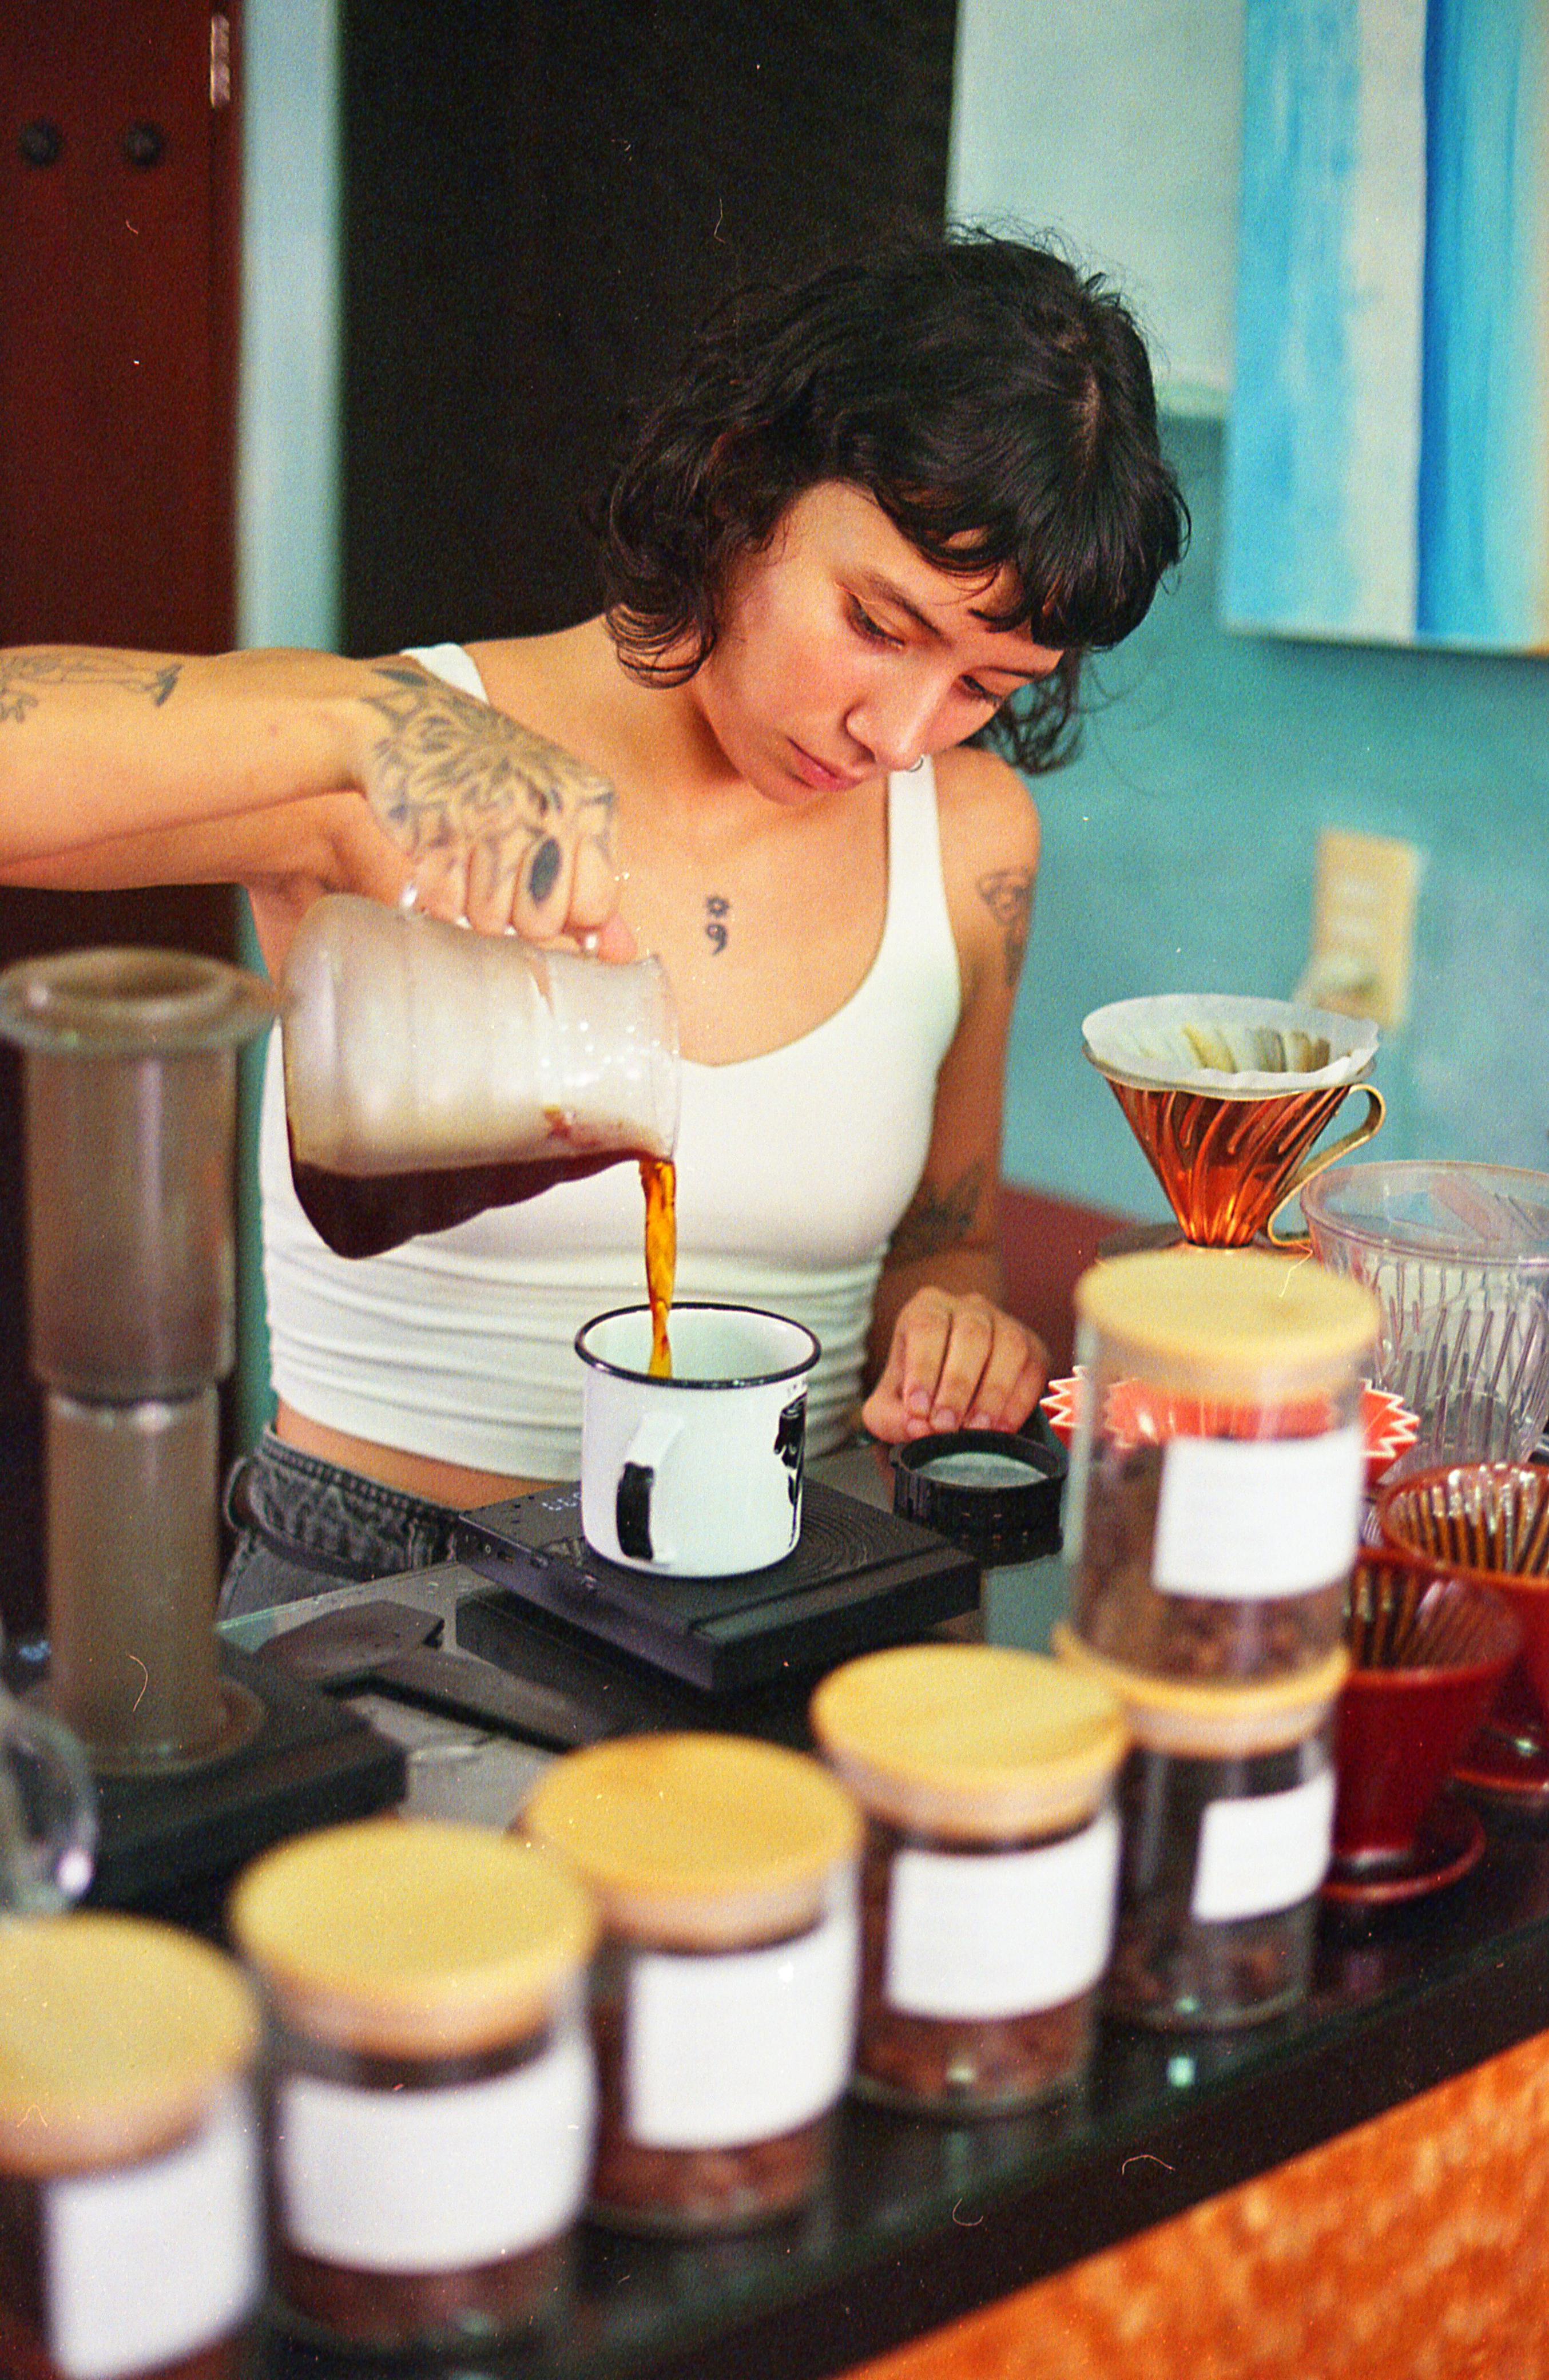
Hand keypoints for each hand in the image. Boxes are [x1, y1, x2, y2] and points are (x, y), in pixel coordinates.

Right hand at [352, 661, 632, 952]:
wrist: (412, 720)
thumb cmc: (494, 775)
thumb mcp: (560, 812)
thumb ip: (593, 883)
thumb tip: (623, 952)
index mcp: (590, 803)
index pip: (597, 905)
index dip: (565, 909)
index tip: (544, 884)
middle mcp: (548, 807)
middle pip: (544, 924)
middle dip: (516, 915)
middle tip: (498, 872)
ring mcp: (494, 817)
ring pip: (491, 922)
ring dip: (473, 905)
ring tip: (468, 859)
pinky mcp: (439, 830)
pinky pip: (446, 906)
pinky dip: (439, 896)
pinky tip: (440, 858)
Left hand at [861, 1288, 1046, 1443]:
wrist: (952, 1386)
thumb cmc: (918, 1390)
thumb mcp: (890, 1403)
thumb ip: (891, 1417)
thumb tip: (917, 1427)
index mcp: (927, 1309)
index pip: (926, 1327)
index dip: (923, 1368)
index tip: (918, 1410)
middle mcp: (969, 1308)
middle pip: (971, 1335)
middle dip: (958, 1385)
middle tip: (945, 1425)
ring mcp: (1006, 1324)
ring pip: (1009, 1346)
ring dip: (993, 1393)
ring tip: (976, 1429)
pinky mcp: (1033, 1348)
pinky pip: (1033, 1369)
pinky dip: (1019, 1401)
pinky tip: (1002, 1428)